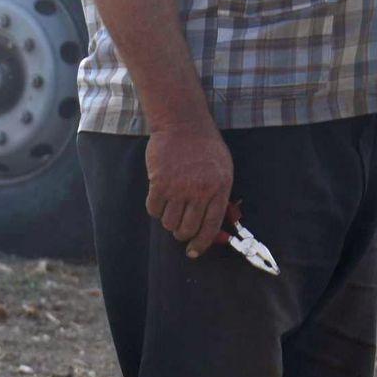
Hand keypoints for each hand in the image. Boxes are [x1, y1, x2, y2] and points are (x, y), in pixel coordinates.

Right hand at [145, 123, 233, 257]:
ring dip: (168, 219)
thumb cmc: (205, 148)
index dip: (201, 244)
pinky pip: (153, 210)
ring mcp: (178, 187)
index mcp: (219, 188)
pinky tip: (160, 196)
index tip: (193, 252)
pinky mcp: (158, 183)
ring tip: (171, 204)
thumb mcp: (222, 170)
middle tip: (179, 226)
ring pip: (168, 222)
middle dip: (181, 233)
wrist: (183, 124)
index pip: (210, 227)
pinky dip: (155, 208)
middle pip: (186, 229)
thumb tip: (214, 228)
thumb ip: (219, 198)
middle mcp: (199, 191)